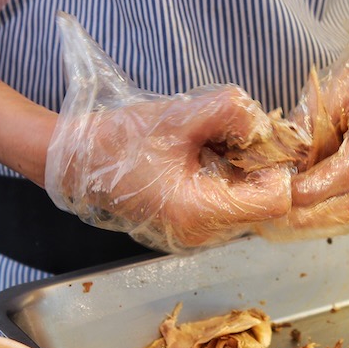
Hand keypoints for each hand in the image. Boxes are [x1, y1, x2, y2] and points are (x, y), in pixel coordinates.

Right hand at [45, 14, 292, 251]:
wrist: (73, 162)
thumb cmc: (119, 140)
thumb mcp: (178, 115)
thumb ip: (230, 112)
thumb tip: (264, 122)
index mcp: (200, 213)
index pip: (275, 200)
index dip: (274, 165)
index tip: (251, 138)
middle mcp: (203, 234)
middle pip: (263, 201)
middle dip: (255, 163)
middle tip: (226, 134)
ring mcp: (196, 234)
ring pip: (246, 201)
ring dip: (238, 168)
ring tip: (207, 143)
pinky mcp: (189, 227)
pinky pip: (226, 203)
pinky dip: (223, 177)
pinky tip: (199, 156)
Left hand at [260, 4, 348, 238]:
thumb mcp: (339, 84)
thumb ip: (311, 121)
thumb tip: (277, 154)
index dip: (315, 186)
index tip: (283, 190)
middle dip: (304, 219)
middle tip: (267, 217)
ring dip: (309, 226)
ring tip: (273, 224)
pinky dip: (321, 219)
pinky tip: (293, 216)